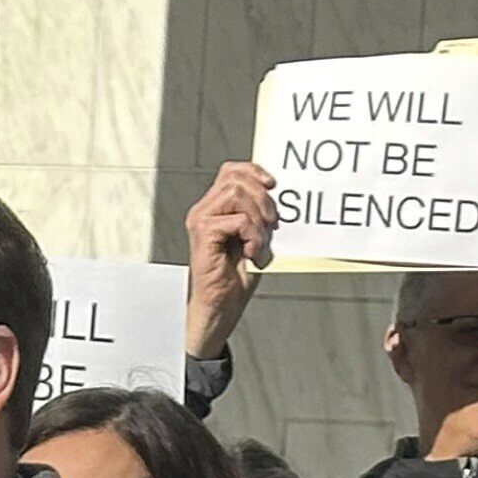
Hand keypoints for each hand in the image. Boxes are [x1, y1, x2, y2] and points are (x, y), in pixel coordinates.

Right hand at [183, 161, 277, 357]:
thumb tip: (276, 195)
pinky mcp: (203, 233)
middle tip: (271, 223)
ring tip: (258, 241)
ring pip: (236, 194)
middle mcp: (204, 210)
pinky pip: (238, 220)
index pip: (232, 171)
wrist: (222, 306)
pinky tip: (251, 252)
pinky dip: (252, 235)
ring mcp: (201, 220)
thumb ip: (258, 213)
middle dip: (262, 198)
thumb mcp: (255, 236)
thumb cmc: (236, 277)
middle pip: (235, 178)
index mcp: (215, 207)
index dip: (254, 171)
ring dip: (257, 217)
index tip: (273, 185)